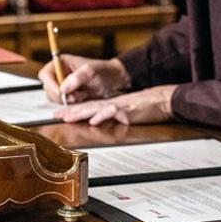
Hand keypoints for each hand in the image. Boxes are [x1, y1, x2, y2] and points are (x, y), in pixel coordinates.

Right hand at [38, 55, 130, 103]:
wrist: (114, 80)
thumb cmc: (104, 71)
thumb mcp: (91, 71)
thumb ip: (77, 78)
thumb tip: (63, 88)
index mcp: (60, 63)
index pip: (45, 74)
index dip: (50, 84)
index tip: (61, 92)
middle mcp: (58, 74)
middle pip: (48, 88)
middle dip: (61, 95)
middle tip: (76, 95)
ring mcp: (62, 86)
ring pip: (54, 98)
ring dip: (68, 100)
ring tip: (83, 94)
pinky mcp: (68, 96)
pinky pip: (63, 104)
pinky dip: (72, 103)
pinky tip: (83, 97)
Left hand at [53, 85, 176, 125]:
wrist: (164, 100)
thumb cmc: (149, 107)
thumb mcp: (129, 111)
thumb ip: (115, 115)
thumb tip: (101, 121)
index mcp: (112, 105)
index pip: (90, 106)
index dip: (75, 110)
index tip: (61, 114)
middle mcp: (113, 104)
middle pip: (88, 106)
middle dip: (71, 111)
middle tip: (56, 115)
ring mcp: (120, 106)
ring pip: (96, 108)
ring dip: (81, 112)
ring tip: (68, 116)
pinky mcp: (128, 111)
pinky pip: (113, 112)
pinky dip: (103, 116)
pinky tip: (94, 120)